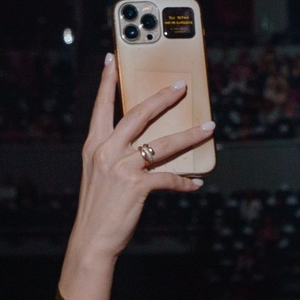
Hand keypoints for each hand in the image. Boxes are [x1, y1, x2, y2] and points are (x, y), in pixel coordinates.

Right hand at [60, 57, 213, 295]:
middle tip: (182, 86)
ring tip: (208, 128)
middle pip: (139, 114)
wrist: (91, 240)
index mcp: (95, 145)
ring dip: (190, 135)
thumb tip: (147, 147)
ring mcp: (121, 167)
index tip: (113, 59)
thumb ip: (116, 155)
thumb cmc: (99, 209)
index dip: (108, 82)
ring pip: (163, 144)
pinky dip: (185, 182)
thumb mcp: (100, 175)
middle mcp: (106, 151)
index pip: (102, 106)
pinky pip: (169, 178)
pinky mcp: (136, 186)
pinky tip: (196, 183)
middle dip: (163, 98)